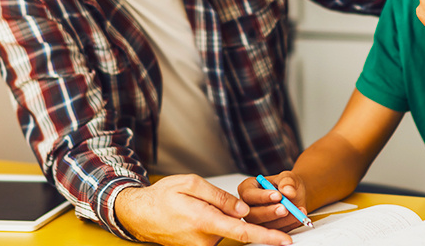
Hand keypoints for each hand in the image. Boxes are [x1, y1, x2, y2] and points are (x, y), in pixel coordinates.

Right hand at [114, 175, 291, 245]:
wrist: (139, 214)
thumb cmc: (163, 196)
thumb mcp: (191, 184)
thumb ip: (220, 198)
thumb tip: (244, 210)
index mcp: (204, 221)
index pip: (243, 232)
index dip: (267, 236)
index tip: (285, 240)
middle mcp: (205, 239)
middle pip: (239, 229)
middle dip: (258, 221)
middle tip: (279, 209)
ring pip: (229, 230)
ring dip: (235, 220)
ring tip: (217, 205)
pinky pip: (219, 233)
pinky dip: (224, 223)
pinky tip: (211, 212)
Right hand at [239, 172, 308, 231]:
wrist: (295, 194)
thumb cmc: (286, 184)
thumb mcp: (287, 177)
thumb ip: (287, 182)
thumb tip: (288, 191)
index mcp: (247, 188)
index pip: (248, 194)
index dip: (262, 197)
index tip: (278, 196)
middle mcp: (249, 206)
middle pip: (252, 214)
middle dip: (270, 212)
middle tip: (284, 209)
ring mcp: (257, 220)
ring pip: (264, 225)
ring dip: (283, 220)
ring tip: (296, 211)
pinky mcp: (267, 229)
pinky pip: (276, 231)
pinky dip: (289, 224)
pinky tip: (298, 217)